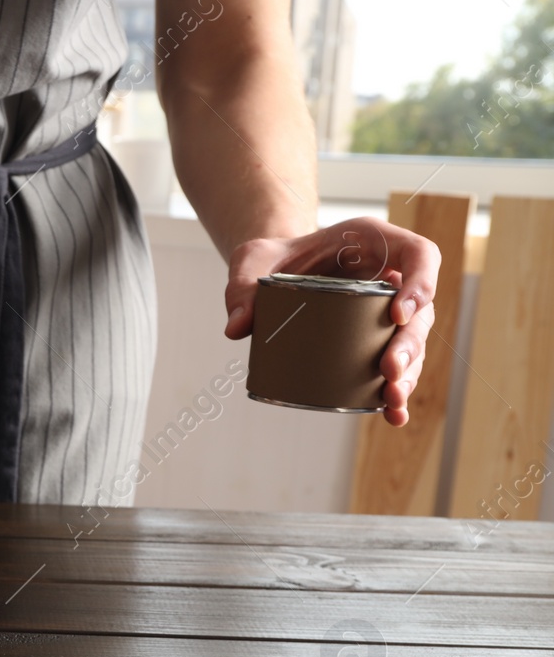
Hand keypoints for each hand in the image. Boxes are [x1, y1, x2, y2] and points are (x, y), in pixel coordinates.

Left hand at [224, 217, 440, 426]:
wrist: (273, 268)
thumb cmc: (270, 256)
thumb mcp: (252, 261)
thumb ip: (241, 287)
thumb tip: (236, 329)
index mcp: (373, 241)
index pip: (419, 254)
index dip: (420, 284)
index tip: (397, 316)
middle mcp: (389, 274)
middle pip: (420, 308)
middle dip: (409, 344)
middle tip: (389, 370)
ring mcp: (386, 307)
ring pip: (413, 340)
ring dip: (409, 372)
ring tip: (391, 400)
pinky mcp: (375, 336)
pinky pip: (396, 361)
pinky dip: (396, 388)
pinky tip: (392, 415)